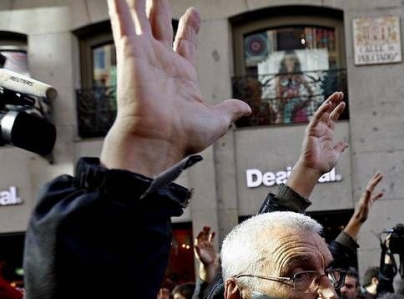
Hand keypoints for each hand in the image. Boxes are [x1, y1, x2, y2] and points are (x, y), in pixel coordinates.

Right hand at [102, 0, 249, 176]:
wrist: (157, 140)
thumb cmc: (183, 136)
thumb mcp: (216, 120)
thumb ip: (229, 109)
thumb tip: (245, 109)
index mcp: (181, 75)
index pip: (185, 44)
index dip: (189, 27)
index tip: (194, 12)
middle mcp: (161, 64)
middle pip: (159, 28)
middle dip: (159, 10)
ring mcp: (145, 56)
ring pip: (140, 20)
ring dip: (137, 3)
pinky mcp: (130, 52)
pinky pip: (123, 22)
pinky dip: (119, 7)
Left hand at [194, 225, 218, 281]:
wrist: (209, 264)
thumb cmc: (204, 261)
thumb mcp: (200, 256)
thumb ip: (198, 250)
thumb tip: (195, 245)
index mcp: (198, 246)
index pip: (198, 238)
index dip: (200, 235)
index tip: (202, 232)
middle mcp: (202, 244)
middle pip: (202, 236)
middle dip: (204, 231)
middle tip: (206, 226)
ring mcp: (207, 245)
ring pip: (207, 237)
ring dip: (207, 232)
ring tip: (209, 227)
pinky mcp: (211, 246)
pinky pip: (211, 239)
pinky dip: (212, 236)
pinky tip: (213, 232)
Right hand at [286, 91, 347, 197]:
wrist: (314, 169)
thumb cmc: (323, 164)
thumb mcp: (335, 154)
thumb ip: (339, 147)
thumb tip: (345, 143)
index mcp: (327, 134)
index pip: (332, 118)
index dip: (337, 110)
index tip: (343, 102)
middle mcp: (321, 130)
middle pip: (327, 112)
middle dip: (333, 102)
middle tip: (340, 93)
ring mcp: (315, 129)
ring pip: (322, 112)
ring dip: (329, 102)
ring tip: (337, 94)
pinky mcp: (311, 131)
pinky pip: (316, 118)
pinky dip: (322, 110)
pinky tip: (328, 103)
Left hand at [343, 172, 383, 238]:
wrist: (359, 218)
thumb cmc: (362, 212)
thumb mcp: (365, 204)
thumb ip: (367, 196)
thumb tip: (368, 188)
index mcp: (366, 194)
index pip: (372, 185)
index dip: (376, 180)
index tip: (381, 175)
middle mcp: (366, 195)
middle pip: (371, 184)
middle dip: (375, 178)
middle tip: (379, 173)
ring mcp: (367, 198)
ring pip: (372, 189)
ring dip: (376, 183)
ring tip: (379, 179)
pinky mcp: (369, 202)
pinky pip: (374, 196)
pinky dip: (378, 194)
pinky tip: (381, 193)